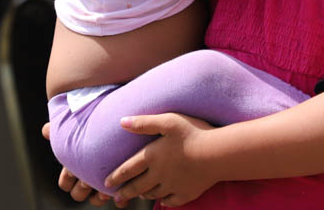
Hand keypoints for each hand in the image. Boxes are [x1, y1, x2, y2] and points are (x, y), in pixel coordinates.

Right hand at [42, 121, 118, 205]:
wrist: (120, 123)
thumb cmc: (95, 122)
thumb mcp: (77, 124)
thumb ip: (60, 129)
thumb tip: (45, 130)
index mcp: (75, 165)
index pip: (65, 183)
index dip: (66, 181)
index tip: (72, 172)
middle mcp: (88, 176)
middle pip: (78, 193)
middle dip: (82, 188)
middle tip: (88, 179)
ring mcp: (104, 180)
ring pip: (95, 199)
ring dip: (98, 195)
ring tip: (104, 186)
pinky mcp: (122, 181)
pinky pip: (118, 197)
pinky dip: (117, 197)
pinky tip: (118, 190)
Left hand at [103, 113, 217, 206]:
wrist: (217, 154)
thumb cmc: (193, 133)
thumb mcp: (168, 121)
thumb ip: (144, 122)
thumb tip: (121, 122)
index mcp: (152, 156)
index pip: (128, 169)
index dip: (115, 176)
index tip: (106, 183)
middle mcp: (159, 175)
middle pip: (137, 187)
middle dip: (125, 192)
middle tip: (117, 197)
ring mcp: (173, 186)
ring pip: (153, 194)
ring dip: (144, 195)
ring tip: (139, 195)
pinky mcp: (187, 193)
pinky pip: (171, 201)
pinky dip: (164, 201)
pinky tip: (163, 200)